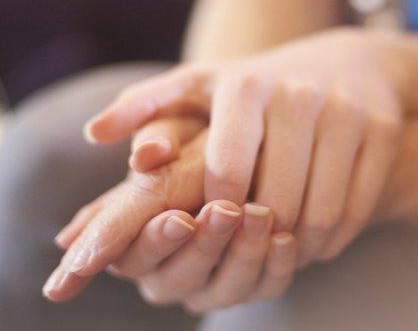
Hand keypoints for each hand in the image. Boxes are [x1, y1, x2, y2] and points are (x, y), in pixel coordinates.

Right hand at [47, 118, 298, 308]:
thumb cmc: (203, 139)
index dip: (157, 241)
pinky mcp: (251, 286)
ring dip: (243, 253)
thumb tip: (149, 152)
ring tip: (261, 215)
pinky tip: (286, 238)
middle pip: (177, 279)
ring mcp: (208, 286)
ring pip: (223, 289)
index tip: (180, 219)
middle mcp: (164, 272)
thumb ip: (155, 138)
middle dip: (204, 246)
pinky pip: (264, 288)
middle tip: (225, 212)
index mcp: (131, 239)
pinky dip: (275, 266)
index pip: (132, 257)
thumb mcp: (178, 128)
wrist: (252, 149)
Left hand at [49, 114, 417, 308]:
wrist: (351, 61)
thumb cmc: (259, 86)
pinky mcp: (382, 130)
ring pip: (319, 211)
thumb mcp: (202, 85)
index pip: (225, 171)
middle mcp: (298, 93)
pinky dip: (335, 239)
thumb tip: (94, 133)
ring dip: (297, 247)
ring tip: (279, 253)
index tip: (211, 225)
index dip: (216, 212)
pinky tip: (316, 242)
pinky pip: (358, 208)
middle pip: (275, 199)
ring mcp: (346, 111)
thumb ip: (146, 108)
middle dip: (257, 236)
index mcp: (245, 85)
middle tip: (249, 251)